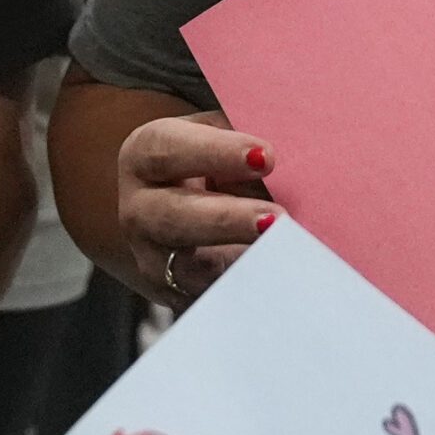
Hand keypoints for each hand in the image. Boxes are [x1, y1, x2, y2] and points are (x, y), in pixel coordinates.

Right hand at [114, 111, 275, 306]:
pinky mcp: (180, 297)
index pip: (169, 149)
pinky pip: (214, 299)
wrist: (187, 210)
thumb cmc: (214, 161)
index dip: (216, 153)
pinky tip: (283, 283)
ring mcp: (156, 261)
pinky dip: (249, 291)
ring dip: (239, 264)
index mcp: (146, 156)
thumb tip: (292, 138)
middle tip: (275, 219)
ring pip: (188, 271)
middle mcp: (141, 211)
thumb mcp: (220, 136)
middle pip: (174, 218)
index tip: (266, 157)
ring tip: (284, 255)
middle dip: (227, 220)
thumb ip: (245, 135)